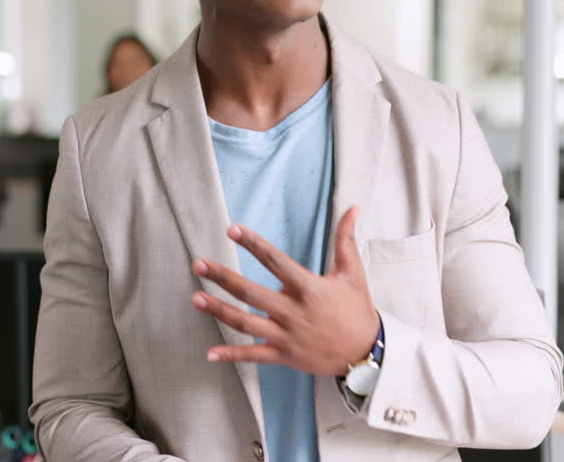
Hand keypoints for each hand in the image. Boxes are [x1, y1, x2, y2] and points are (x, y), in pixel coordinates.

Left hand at [192, 206, 379, 376]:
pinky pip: (253, 356)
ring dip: (218, 311)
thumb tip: (353, 207)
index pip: (275, 261)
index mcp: (309, 288)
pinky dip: (230, 355)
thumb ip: (346, 239)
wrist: (367, 351)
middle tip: (199, 265)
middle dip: (222, 278)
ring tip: (196, 298)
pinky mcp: (284, 356)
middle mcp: (294, 312)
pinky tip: (209, 352)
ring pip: (246, 323)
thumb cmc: (357, 309)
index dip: (253, 243)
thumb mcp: (353, 272)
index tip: (232, 230)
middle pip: (251, 293)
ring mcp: (287, 336)